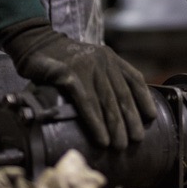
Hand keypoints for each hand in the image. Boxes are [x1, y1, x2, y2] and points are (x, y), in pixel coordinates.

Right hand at [0, 18, 156, 149]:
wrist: (36, 42)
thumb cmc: (63, 58)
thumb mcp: (90, 61)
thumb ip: (103, 77)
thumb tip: (118, 107)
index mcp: (110, 57)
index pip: (134, 79)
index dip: (144, 99)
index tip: (151, 117)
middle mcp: (103, 60)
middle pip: (122, 94)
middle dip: (131, 119)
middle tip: (137, 139)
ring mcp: (87, 66)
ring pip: (107, 101)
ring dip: (115, 126)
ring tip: (120, 145)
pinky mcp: (69, 75)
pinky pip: (87, 103)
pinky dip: (96, 123)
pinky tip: (101, 138)